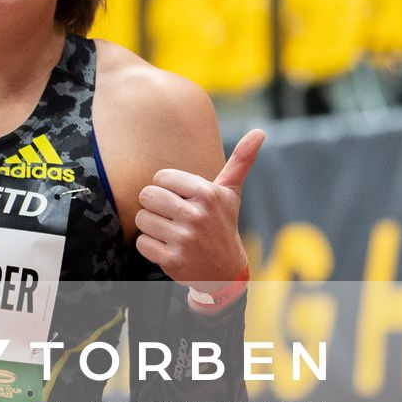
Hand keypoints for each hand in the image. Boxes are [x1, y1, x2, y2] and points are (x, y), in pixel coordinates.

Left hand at [132, 128, 263, 288]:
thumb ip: (240, 160)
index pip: (161, 178)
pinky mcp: (172, 260)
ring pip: (142, 219)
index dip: (167, 188)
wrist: (225, 271)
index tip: (181, 199)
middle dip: (156, 206)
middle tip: (174, 217)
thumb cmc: (223, 224)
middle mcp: (196, 215)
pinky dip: (150, 246)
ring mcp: (184, 239)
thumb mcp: (230, 193)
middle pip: (148, 196)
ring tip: (171, 232)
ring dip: (152, 226)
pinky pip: (141, 243)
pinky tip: (168, 247)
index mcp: (207, 194)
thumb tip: (260, 131)